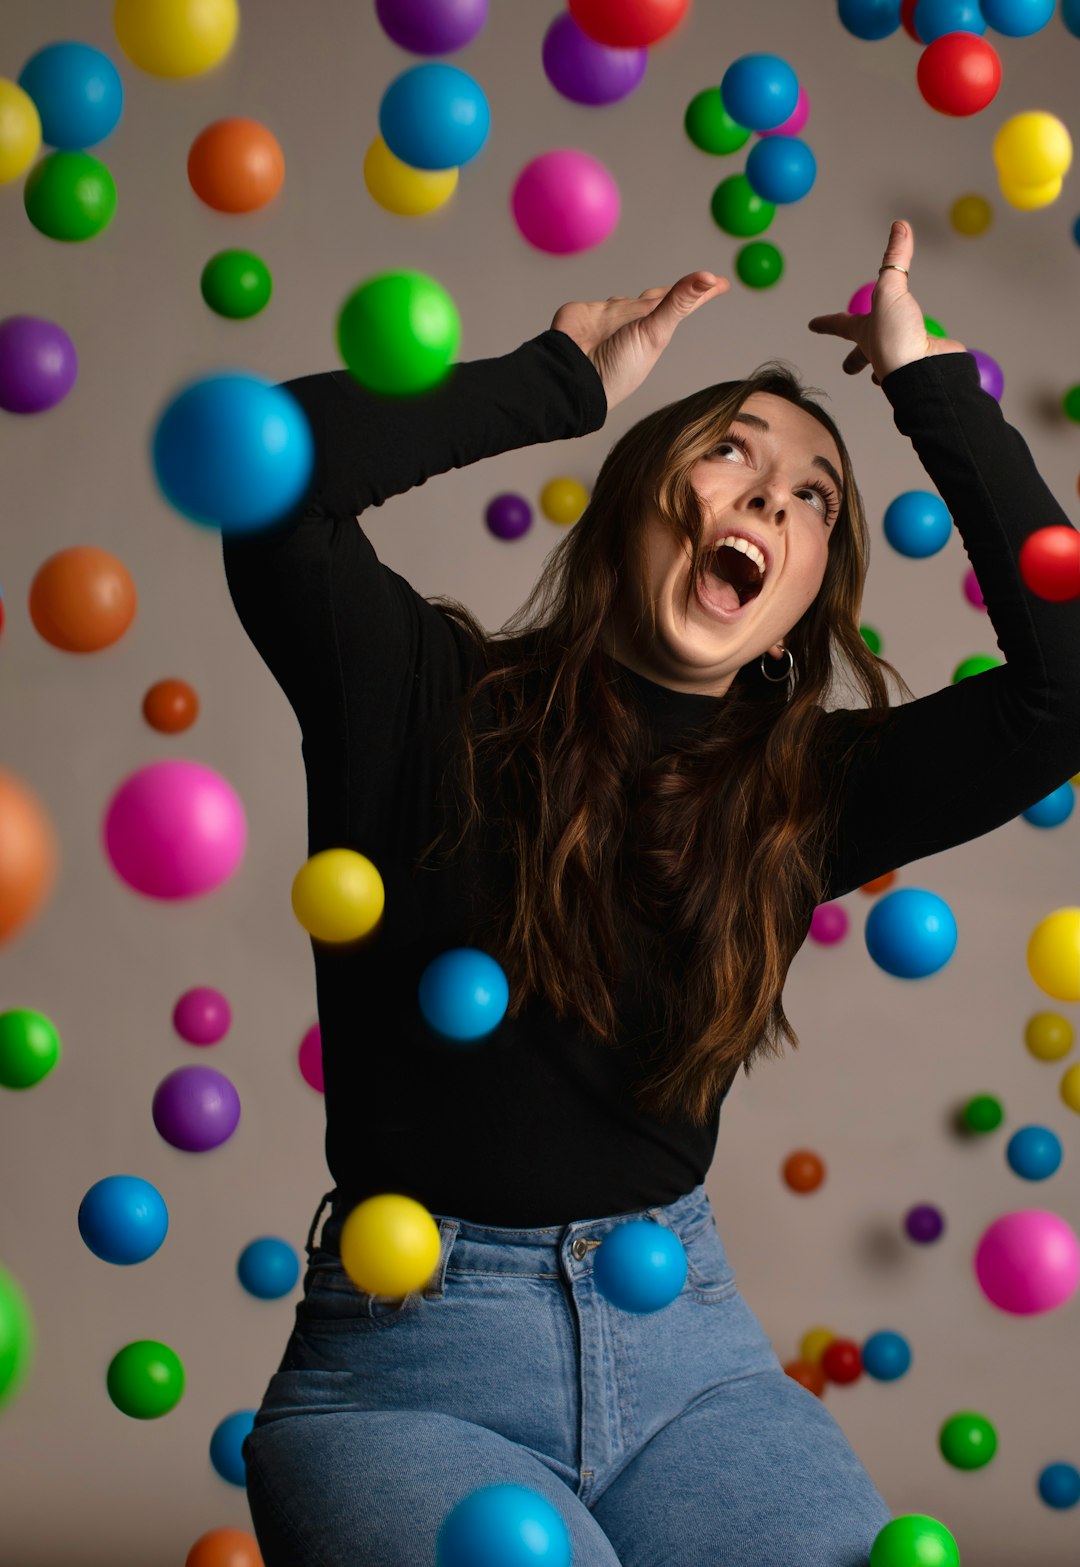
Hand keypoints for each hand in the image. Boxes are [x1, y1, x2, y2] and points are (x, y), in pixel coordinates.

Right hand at [551, 271, 729, 411]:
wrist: (572, 375)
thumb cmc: (617, 367)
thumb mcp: (654, 333)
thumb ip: (678, 302)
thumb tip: (709, 278)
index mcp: (656, 330)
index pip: (684, 303)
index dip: (702, 292)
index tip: (720, 283)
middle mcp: (636, 323)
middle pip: (659, 299)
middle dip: (674, 293)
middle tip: (696, 284)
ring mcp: (611, 319)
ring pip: (627, 301)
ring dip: (633, 304)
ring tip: (644, 306)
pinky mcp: (587, 314)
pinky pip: (598, 304)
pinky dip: (602, 307)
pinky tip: (603, 319)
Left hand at [806, 220, 966, 385]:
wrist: (925, 375)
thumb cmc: (897, 340)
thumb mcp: (890, 293)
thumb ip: (895, 260)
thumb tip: (900, 225)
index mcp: (864, 334)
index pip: (839, 325)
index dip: (826, 323)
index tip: (812, 325)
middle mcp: (880, 350)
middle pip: (861, 356)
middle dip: (854, 361)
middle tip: (847, 368)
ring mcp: (901, 361)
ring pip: (889, 365)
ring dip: (885, 368)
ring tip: (886, 368)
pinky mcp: (925, 365)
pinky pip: (922, 360)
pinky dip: (923, 361)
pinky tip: (929, 361)